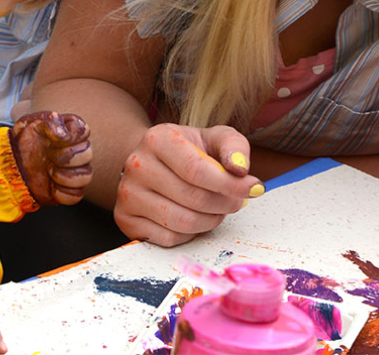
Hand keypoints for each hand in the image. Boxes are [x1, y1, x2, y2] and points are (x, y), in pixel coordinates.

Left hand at [10, 111, 92, 205]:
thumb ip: (48, 120)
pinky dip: (62, 192)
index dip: (71, 135)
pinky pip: (77, 195)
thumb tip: (62, 132)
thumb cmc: (23, 141)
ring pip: (86, 176)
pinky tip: (50, 185)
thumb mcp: (29, 122)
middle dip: (65, 156)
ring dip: (64, 175)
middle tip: (49, 155)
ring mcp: (74, 172)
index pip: (84, 131)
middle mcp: (76, 152)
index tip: (54, 138)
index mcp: (70, 134)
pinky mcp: (69, 191)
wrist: (11, 164)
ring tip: (48, 171)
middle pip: (87, 153)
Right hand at [114, 123, 262, 246]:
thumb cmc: (191, 150)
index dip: (229, 184)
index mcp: (157, 139)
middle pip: (192, 198)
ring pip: (182, 222)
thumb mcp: (215, 138)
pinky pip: (168, 238)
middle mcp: (137, 164)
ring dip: (210, 221)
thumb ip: (234, 148)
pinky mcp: (125, 219)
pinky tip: (195, 218)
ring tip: (217, 209)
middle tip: (236, 201)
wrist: (155, 161)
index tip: (253, 189)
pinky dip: (191, 234)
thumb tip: (240, 170)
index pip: (197, 170)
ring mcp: (127, 193)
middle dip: (224, 204)